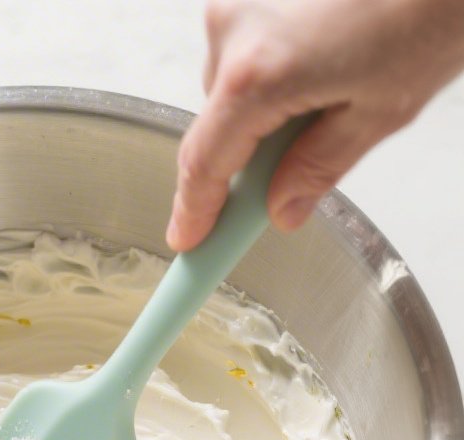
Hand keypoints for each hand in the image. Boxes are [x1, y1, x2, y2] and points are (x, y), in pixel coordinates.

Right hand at [167, 0, 463, 251]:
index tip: (187, 241)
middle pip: (217, 123)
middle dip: (247, 155)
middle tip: (287, 176)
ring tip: (332, 88)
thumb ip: (318, 166)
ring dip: (266, 104)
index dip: (195, 210)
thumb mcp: (378, 111)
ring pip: (232, 82)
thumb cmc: (427, 7)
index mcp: (257, 74)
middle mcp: (234, 27)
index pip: (206, 163)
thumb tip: (281, 209)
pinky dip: (274, 65)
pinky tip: (324, 56)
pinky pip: (245, 43)